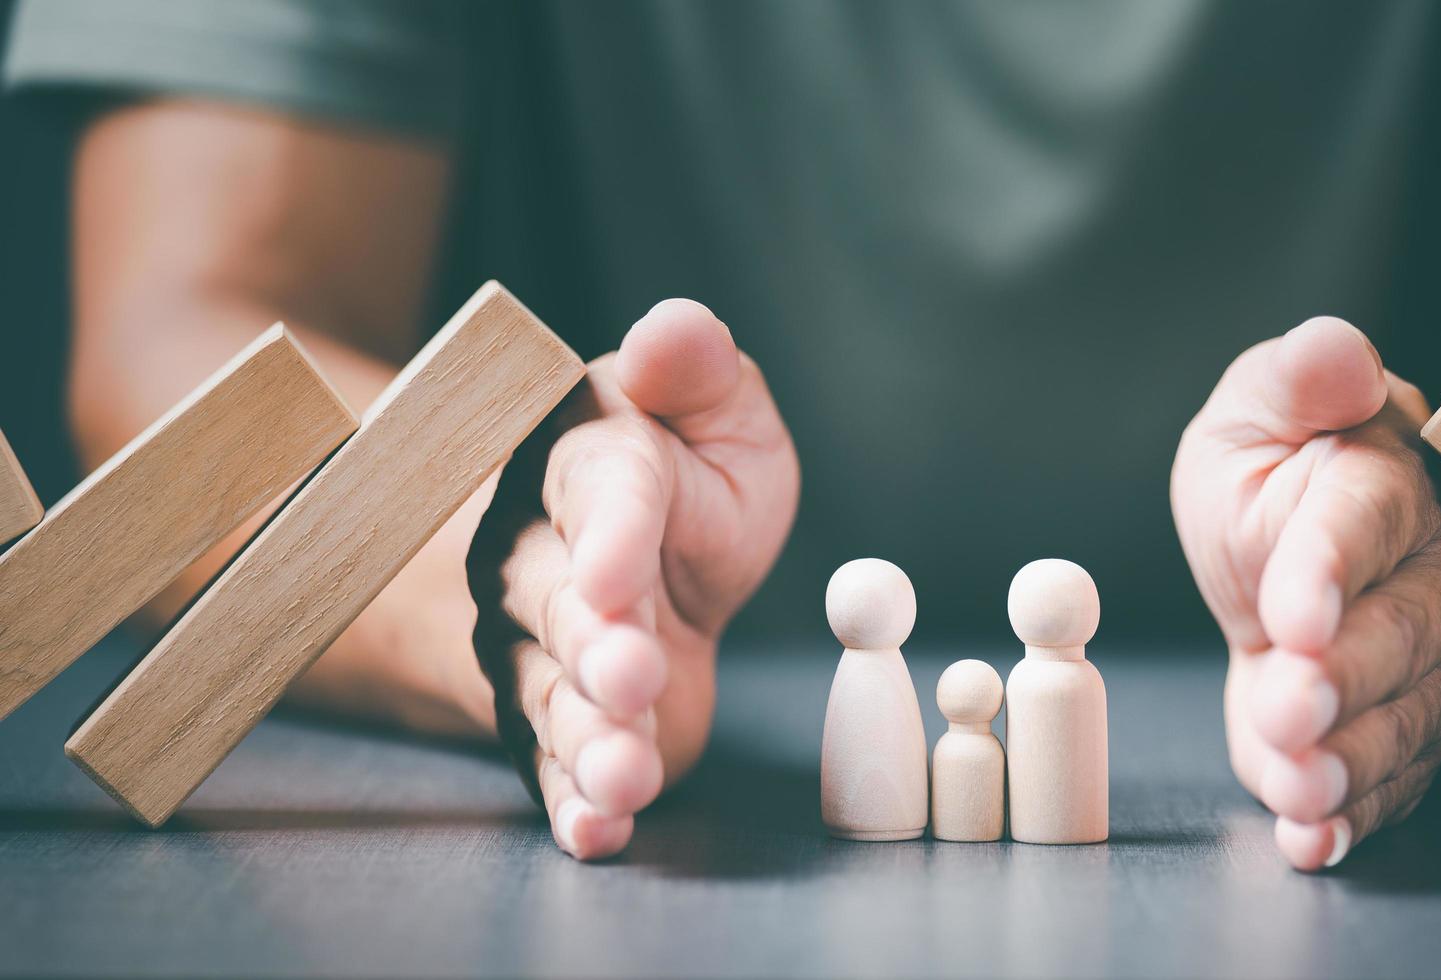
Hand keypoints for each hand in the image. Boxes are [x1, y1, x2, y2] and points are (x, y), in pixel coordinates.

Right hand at [467, 299, 797, 858]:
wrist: (652, 567)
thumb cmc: (687, 476)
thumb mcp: (718, 412)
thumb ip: (697, 371)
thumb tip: (675, 330)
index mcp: (590, 464)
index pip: (600, 493)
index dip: (610, 535)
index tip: (617, 577)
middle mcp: (541, 557)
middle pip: (559, 603)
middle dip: (595, 643)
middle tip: (632, 675)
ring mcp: (538, 649)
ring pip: (552, 694)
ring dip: (588, 739)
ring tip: (624, 776)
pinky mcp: (558, 724)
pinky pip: (553, 769)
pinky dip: (575, 806)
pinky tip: (599, 833)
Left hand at [1171, 317, 1440, 870]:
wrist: (1307, 550)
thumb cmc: (1282, 468)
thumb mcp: (1260, 408)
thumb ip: (1297, 378)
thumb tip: (1335, 351)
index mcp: (1381, 485)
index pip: (1362, 524)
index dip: (1328, 569)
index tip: (1290, 613)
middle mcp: (1429, 577)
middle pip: (1398, 633)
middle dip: (1344, 681)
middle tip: (1291, 712)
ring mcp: (1431, 663)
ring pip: (1404, 719)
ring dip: (1349, 763)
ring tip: (1299, 792)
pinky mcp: (1406, 731)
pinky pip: (1392, 781)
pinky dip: (1352, 819)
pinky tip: (1312, 840)